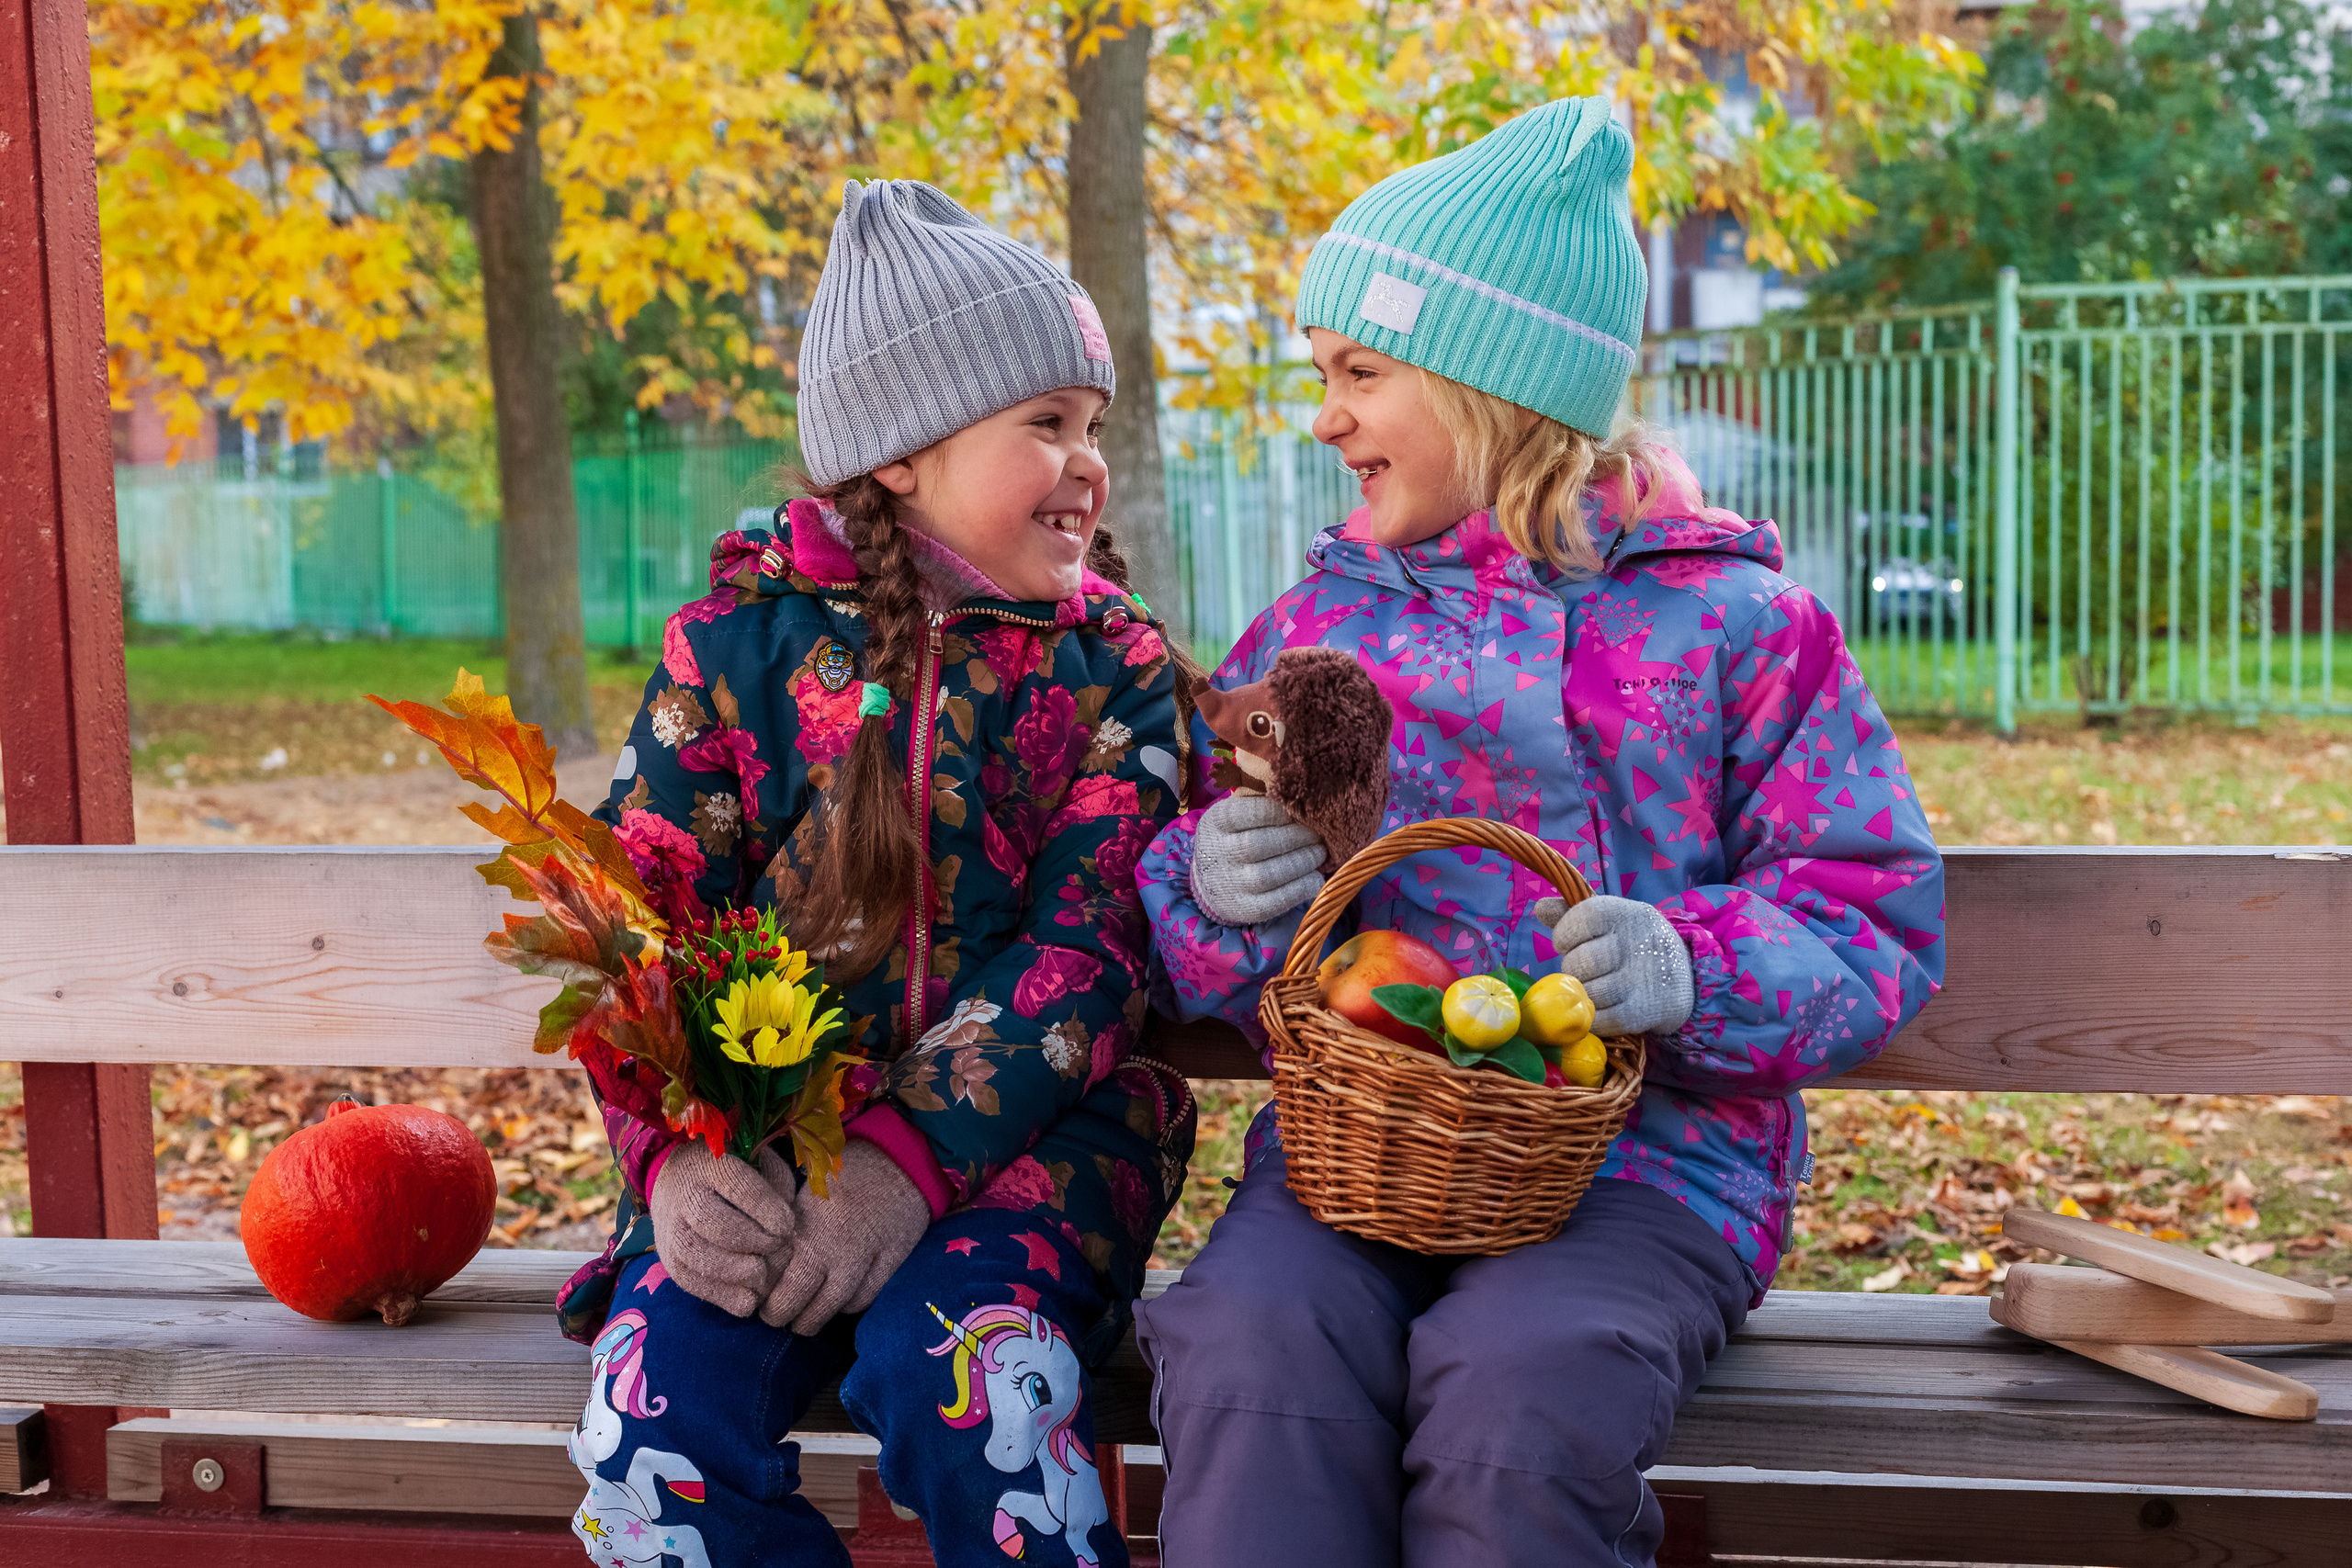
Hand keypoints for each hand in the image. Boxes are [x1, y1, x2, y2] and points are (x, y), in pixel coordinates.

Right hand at [648, 1142, 797, 1317]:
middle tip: (777, 1248)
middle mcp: (685, 1196)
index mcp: (710, 1165)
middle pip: (715, 1224)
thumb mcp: (756, 1161)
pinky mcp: (670, 1261)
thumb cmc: (731, 1173)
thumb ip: (777, 1182)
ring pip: (700, 1257)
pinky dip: (724, 1295)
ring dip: (737, 1272)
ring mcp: (672, 1231)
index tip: (787, 1226)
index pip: (737, 1186)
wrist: (675, 1181)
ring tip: (763, 1274)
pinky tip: (749, 1295)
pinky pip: (693, 1284)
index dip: (765, 1209)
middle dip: (752, 1241)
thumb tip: (787, 1220)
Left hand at [759, 1140, 930, 1333]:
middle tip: (778, 1319)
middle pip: (803, 1300)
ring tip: (805, 1321)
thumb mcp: (804, 1192)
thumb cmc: (842, 1171)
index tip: (761, 1305)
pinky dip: (850, 1306)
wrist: (898, 1157)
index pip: (779, 1280)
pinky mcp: (892, 1260)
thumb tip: (764, 1260)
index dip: (768, 1301)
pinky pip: (867, 1297)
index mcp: (805, 1226)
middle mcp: (833, 1247)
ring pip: (836, 1305)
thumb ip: (786, 1228)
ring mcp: (865, 1256)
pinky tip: (839, 1304)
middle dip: (785, 1316)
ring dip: (816, 1319)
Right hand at [1190, 793, 1325, 926]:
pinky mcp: (1245, 909)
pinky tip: (1315, 876)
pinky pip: (1276, 901)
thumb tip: (1302, 795)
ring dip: (1302, 862)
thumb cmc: (1237, 837)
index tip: (1300, 810)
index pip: (1248, 813)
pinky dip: (1301, 888)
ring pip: (1268, 875)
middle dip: (1296, 837)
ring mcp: (1229, 885)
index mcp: (1215, 823)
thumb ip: (1262, 802)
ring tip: (1319, 852)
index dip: (1280, 812)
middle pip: (1258, 845)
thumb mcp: (1238, 814)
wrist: (1212, 879)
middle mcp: (1217, 854)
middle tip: (1317, 833)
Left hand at [1530, 895, 1694, 1038]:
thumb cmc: (1636, 944)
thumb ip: (1573, 913)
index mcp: (1628, 914)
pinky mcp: (1643, 1012)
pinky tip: (1602, 1009)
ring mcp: (1641, 979)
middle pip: (1578, 961)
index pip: (1582, 918)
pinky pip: (1598, 1019)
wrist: (1688, 977)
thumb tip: (1540, 908)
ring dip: (1583, 994)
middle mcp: (1637, 943)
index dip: (1565, 934)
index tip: (1569, 943)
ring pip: (1586, 992)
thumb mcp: (1612, 921)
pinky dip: (1593, 1018)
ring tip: (1597, 988)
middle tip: (1586, 971)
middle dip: (1573, 969)